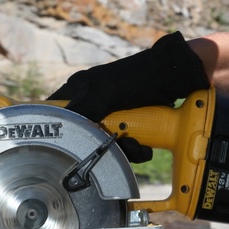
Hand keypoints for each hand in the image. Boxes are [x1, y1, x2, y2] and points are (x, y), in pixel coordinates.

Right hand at [49, 31, 207, 162]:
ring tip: (137, 145)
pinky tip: (144, 147)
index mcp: (78, 88)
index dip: (54, 130)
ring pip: (104, 144)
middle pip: (82, 135)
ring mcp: (111, 114)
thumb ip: (82, 108)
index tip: (58, 148)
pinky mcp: (128, 125)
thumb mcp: (105, 92)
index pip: (54, 112)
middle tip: (114, 145)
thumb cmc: (139, 77)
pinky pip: (123, 145)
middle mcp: (91, 101)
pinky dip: (134, 149)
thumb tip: (62, 127)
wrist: (175, 79)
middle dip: (99, 146)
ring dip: (122, 151)